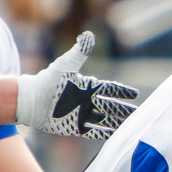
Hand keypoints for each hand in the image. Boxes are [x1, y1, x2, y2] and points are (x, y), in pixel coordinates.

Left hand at [15, 32, 138, 139]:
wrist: (32, 100)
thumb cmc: (48, 80)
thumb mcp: (65, 65)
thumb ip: (79, 52)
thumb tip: (88, 34)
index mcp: (88, 87)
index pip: (110, 89)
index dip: (122, 92)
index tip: (135, 94)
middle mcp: (87, 101)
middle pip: (111, 107)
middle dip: (124, 110)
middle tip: (139, 114)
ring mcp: (82, 115)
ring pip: (105, 120)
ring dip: (117, 123)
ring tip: (130, 127)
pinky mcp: (75, 127)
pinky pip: (93, 131)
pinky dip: (104, 133)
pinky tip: (114, 136)